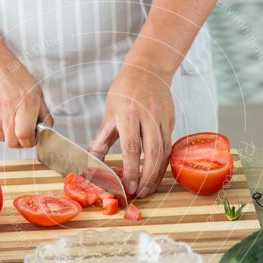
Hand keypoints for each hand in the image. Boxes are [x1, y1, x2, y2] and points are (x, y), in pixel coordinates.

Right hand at [0, 47, 52, 148]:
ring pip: (0, 137)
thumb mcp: (36, 91)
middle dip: (18, 141)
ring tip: (8, 116)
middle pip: (11, 142)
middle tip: (20, 132)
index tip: (30, 139)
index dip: (29, 142)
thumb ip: (43, 114)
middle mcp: (8, 106)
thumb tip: (46, 131)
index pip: (25, 135)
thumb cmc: (15, 76)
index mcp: (26, 101)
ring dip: (6, 132)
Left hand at [89, 64, 174, 197]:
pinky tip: (156, 174)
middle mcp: (148, 116)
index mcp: (128, 113)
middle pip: (153, 152)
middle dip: (148, 177)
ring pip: (164, 152)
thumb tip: (92, 162)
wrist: (148, 69)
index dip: (132, 169)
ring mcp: (162, 119)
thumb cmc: (125, 90)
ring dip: (157, 174)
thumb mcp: (109, 112)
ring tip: (148, 189)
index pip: (132, 147)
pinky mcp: (170, 121)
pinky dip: (163, 163)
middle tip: (141, 193)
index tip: (129, 187)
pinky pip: (168, 146)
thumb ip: (102, 139)